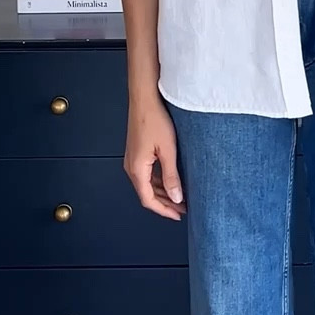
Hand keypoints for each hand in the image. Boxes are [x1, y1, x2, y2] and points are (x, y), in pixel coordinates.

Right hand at [124, 97, 185, 218]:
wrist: (144, 98)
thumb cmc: (154, 119)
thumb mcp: (168, 150)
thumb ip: (171, 176)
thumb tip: (176, 197)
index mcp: (137, 169)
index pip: (148, 200)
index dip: (163, 210)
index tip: (178, 215)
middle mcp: (131, 166)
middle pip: (147, 194)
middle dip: (165, 204)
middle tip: (183, 209)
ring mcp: (133, 159)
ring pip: (147, 184)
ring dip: (162, 193)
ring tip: (179, 197)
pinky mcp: (137, 152)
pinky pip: (147, 174)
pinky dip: (158, 182)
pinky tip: (170, 181)